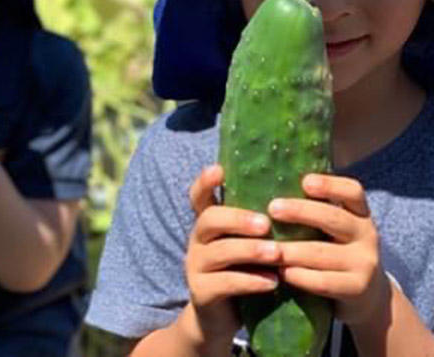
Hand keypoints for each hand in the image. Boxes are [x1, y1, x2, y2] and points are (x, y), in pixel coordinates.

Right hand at [185, 164, 279, 345]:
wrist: (222, 318)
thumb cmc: (243, 271)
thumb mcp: (245, 243)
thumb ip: (257, 223)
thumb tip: (293, 196)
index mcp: (208, 223)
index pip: (198, 196)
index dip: (205, 181)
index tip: (219, 169)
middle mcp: (197, 240)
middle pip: (209, 219)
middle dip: (238, 219)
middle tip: (265, 224)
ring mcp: (196, 266)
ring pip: (219, 252)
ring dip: (249, 250)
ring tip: (276, 253)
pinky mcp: (201, 292)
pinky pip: (225, 283)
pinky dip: (250, 281)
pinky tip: (272, 282)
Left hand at [268, 173, 389, 327]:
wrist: (367, 294)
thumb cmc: (335, 248)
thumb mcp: (333, 226)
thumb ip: (313, 209)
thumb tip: (269, 186)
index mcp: (359, 212)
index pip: (352, 191)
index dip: (330, 185)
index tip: (305, 182)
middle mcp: (366, 234)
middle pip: (333, 218)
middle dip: (301, 211)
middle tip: (273, 208)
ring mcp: (364, 263)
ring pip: (323, 252)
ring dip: (291, 249)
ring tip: (267, 246)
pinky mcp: (357, 289)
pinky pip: (324, 281)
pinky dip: (300, 276)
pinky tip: (282, 272)